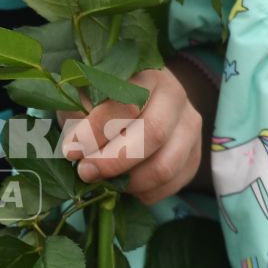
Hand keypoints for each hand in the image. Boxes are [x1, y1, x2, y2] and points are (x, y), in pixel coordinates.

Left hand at [59, 59, 210, 204]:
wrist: (143, 103)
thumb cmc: (105, 99)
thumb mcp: (86, 96)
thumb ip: (79, 114)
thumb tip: (76, 148)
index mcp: (148, 75)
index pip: (126, 103)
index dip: (97, 130)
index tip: (72, 149)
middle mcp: (176, 97)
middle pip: (152, 134)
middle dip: (113, 160)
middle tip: (86, 171)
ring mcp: (189, 127)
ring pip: (165, 165)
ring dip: (129, 181)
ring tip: (104, 182)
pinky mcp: (195, 154)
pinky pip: (172, 183)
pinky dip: (145, 193)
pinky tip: (125, 186)